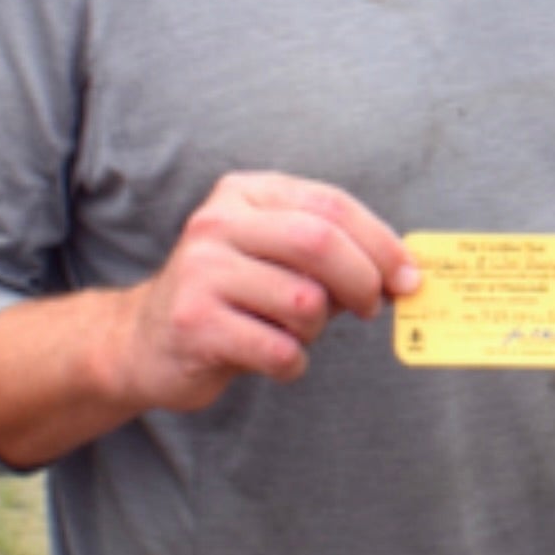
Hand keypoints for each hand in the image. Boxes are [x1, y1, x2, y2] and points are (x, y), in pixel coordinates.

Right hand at [113, 171, 419, 413]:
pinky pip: (279, 349)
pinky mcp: (193, 324)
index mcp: (246, 192)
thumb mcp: (277, 256)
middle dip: (363, 280)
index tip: (409, 276)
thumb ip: (334, 254)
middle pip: (320, 242)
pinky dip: (293, 362)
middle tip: (371, 307)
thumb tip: (404, 274)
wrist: (144, 342)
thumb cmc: (234, 295)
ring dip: (318, 328)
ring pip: (304, 301)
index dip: (381, 242)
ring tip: (294, 331)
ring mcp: (201, 272)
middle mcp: (218, 223)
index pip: (331, 205)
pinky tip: (274, 357)